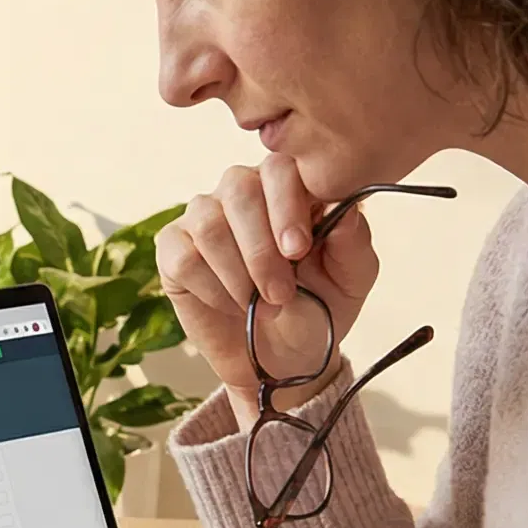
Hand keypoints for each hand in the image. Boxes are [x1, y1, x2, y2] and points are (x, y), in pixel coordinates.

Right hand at [157, 154, 378, 429]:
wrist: (280, 360)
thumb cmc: (316, 310)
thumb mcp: (350, 281)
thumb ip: (354, 243)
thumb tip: (346, 211)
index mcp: (287, 188)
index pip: (280, 168)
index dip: (287, 206)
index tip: (299, 251)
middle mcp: (241, 192)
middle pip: (239, 188)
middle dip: (261, 248)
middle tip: (281, 293)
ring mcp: (202, 217)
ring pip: (209, 223)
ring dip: (237, 273)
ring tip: (258, 303)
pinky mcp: (172, 248)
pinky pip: (184, 256)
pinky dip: (211, 288)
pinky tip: (231, 305)